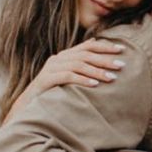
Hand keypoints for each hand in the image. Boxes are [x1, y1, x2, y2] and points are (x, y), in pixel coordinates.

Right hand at [5, 41, 125, 120]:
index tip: (122, 49)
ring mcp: (51, 68)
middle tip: (121, 65)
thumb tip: (97, 47)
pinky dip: (82, 79)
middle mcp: (58, 59)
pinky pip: (67, 76)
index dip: (105, 46)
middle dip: (105, 59)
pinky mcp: (46, 79)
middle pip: (85, 55)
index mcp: (65, 56)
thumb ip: (81, 66)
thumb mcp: (69, 77)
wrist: (29, 105)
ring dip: (96, 71)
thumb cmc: (53, 92)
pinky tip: (94, 85)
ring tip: (111, 77)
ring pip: (78, 65)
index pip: (88, 46)